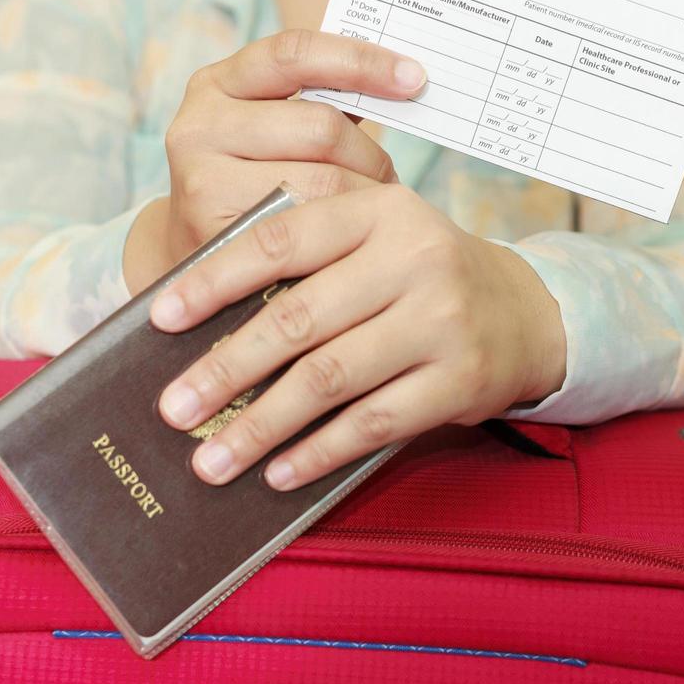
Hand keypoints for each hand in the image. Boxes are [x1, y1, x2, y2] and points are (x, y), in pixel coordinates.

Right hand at [123, 30, 426, 292]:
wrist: (203, 264)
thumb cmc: (257, 185)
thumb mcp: (275, 132)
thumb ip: (323, 102)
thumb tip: (405, 78)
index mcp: (217, 83)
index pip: (295, 53)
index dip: (360, 61)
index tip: (414, 77)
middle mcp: (198, 124)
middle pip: (320, 127)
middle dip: (370, 156)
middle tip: (391, 182)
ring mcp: (200, 179)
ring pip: (321, 181)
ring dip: (362, 199)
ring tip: (373, 215)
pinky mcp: (214, 232)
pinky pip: (308, 230)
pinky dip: (340, 236)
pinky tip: (350, 243)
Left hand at [149, 184, 567, 489]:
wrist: (524, 312)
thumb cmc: (417, 275)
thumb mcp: (372, 240)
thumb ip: (304, 259)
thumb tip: (201, 325)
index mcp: (379, 211)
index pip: (280, 240)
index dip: (214, 280)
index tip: (160, 318)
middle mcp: (414, 258)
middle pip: (298, 319)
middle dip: (226, 371)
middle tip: (174, 410)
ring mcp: (441, 322)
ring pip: (329, 380)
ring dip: (260, 426)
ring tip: (211, 461)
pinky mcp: (459, 381)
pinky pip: (372, 425)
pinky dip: (317, 452)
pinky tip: (276, 472)